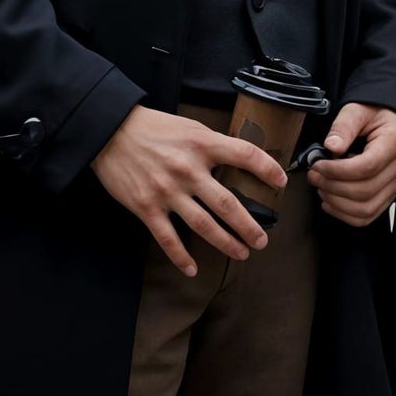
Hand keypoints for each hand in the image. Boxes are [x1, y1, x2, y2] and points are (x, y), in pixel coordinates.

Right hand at [91, 105, 285, 276]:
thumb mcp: (190, 127)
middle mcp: (188, 169)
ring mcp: (167, 191)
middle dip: (248, 225)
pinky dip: (181, 256)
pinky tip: (192, 268)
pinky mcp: (146, 207)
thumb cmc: (155, 128)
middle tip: (262, 241)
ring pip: (203, 224)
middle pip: (226, 202)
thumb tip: (237, 160)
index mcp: (203, 144)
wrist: (113, 132)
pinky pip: (168, 238)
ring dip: (224, 242)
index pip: (245, 155)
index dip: (267, 168)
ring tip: (241, 253)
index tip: (282, 182)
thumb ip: (212, 145)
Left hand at [306, 103, 395, 227]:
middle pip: (365, 191)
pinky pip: (369, 215)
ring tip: (322, 187)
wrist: (395, 120)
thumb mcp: (358, 109)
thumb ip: (344, 126)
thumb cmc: (376, 113)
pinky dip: (345, 214)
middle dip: (333, 187)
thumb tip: (331, 147)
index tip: (317, 165)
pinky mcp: (392, 194)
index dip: (337, 171)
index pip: (367, 167)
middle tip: (314, 176)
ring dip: (337, 203)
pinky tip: (331, 201)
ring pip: (366, 209)